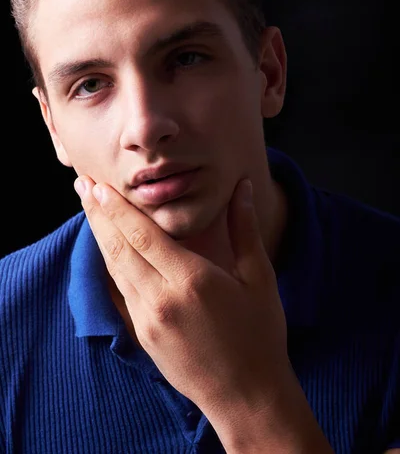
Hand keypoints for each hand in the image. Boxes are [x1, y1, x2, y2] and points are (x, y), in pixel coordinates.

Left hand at [74, 175, 289, 424]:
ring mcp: (147, 321)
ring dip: (98, 237)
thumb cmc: (260, 336)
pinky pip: (119, 292)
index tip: (99, 185)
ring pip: (114, 269)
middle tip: (82, 185)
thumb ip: (245, 229)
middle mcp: (162, 300)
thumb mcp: (259, 279)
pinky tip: (106, 250)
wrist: (247, 398)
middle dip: (97, 214)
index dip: (117, 207)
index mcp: (192, 281)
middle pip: (117, 248)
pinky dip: (109, 266)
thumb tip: (243, 188)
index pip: (141, 234)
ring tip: (88, 210)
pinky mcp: (142, 335)